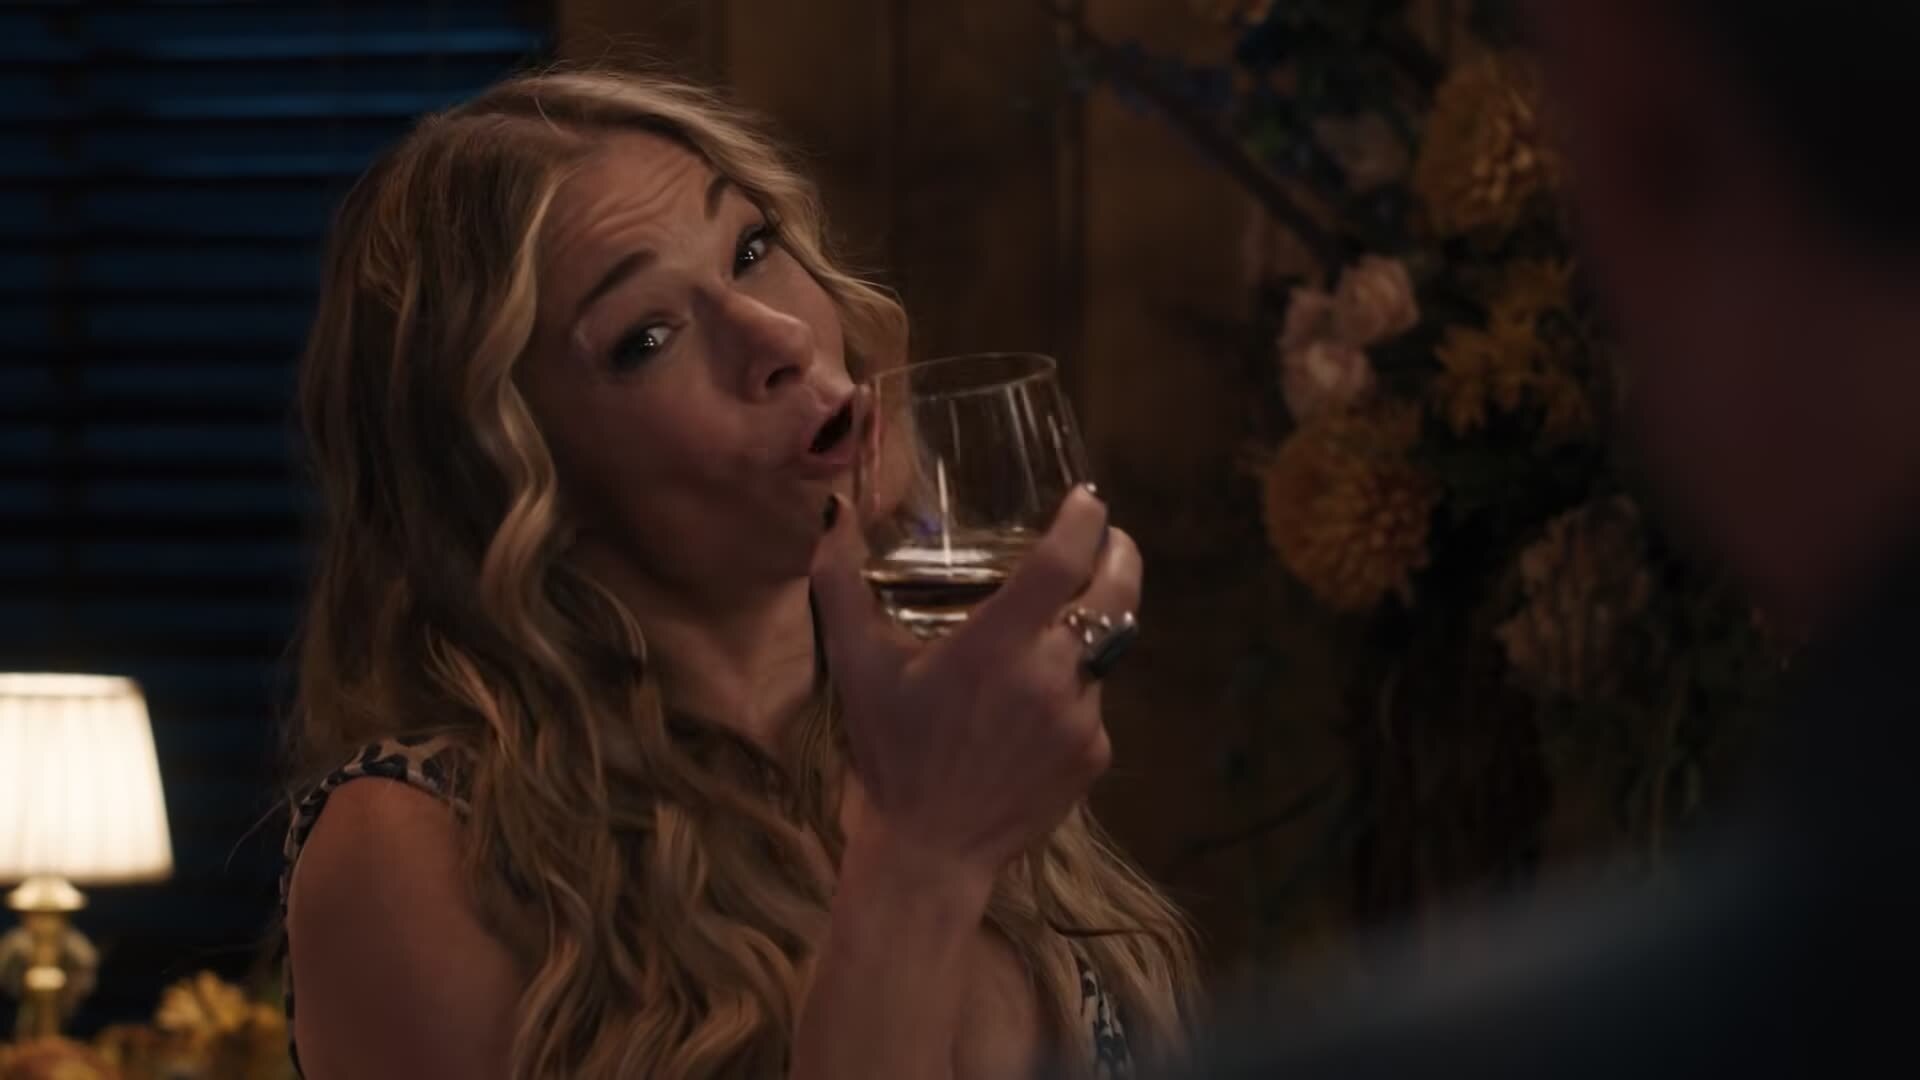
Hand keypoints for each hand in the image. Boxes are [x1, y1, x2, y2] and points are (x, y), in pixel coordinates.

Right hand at [810, 486, 1141, 892]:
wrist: (931, 850)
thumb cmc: (891, 752)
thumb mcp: (858, 668)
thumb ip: (841, 584)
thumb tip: (834, 513)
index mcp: (995, 646)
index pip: (1061, 561)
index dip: (1083, 520)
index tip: (1087, 498)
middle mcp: (1049, 677)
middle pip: (1114, 594)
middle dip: (1120, 553)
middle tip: (1109, 537)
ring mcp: (1080, 718)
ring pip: (1104, 650)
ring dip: (1086, 632)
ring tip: (1053, 633)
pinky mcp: (1094, 754)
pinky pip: (1096, 701)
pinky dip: (1075, 689)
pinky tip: (1036, 707)